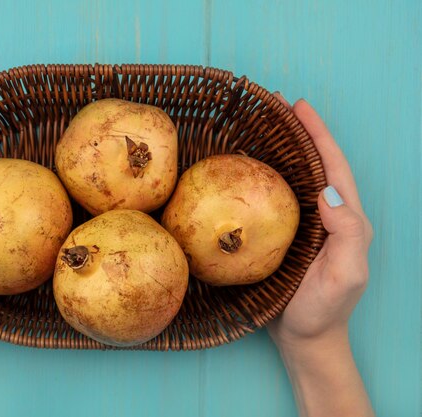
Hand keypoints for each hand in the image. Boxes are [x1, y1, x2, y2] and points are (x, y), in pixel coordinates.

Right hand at [267, 96, 373, 347]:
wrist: (305, 339)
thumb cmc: (324, 310)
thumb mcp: (346, 275)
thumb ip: (347, 234)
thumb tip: (326, 192)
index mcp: (346, 220)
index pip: (333, 168)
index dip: (318, 135)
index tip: (298, 108)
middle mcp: (327, 216)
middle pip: (314, 164)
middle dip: (298, 133)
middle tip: (274, 107)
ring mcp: (304, 226)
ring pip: (292, 178)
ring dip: (278, 150)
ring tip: (257, 127)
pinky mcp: (283, 236)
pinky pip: (273, 199)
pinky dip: (261, 178)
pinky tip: (243, 171)